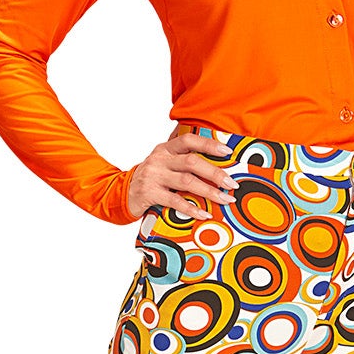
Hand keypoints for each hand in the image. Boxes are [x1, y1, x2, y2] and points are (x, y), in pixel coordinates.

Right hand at [125, 126, 239, 220]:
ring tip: (224, 199)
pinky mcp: (149, 193)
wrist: (122, 193)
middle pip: (192, 162)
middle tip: (231, 184)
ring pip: (186, 181)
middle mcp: (159, 159)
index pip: (189, 140)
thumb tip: (215, 160)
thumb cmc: (151, 178)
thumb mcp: (164, 163)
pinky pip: (175, 201)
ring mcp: (153, 176)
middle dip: (215, 173)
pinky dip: (192, 208)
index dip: (209, 144)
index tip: (227, 152)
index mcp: (166, 148)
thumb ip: (182, 159)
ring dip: (209, 191)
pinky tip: (204, 214)